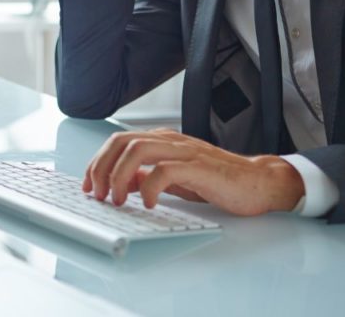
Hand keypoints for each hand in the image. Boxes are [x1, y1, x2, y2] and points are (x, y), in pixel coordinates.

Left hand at [82, 128, 304, 215]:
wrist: (257, 182)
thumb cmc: (218, 180)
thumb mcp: (174, 179)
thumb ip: (147, 176)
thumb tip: (121, 183)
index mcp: (161, 140)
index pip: (117, 141)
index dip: (96, 162)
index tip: (87, 185)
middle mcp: (169, 140)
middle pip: (121, 142)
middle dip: (101, 168)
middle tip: (97, 194)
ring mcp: (184, 151)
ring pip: (136, 150)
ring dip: (119, 176)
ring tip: (116, 200)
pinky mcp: (198, 167)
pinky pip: (164, 170)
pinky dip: (148, 187)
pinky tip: (147, 204)